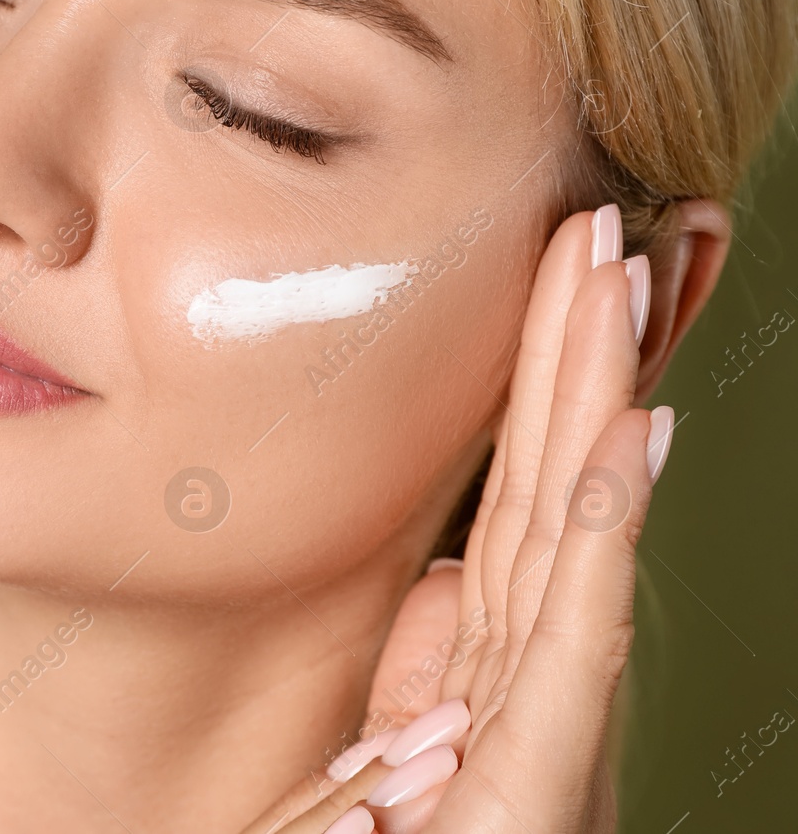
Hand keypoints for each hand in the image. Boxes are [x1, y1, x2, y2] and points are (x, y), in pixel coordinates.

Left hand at [245, 205, 674, 833]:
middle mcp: (522, 690)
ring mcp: (535, 739)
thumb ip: (424, 662)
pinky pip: (568, 646)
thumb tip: (456, 564)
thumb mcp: (376, 753)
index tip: (551, 274)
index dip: (540, 389)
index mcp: (480, 672)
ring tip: (614, 284)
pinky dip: (603, 536)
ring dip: (597, 403)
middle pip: (557, 495)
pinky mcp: (530, 800)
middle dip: (578, 359)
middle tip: (598, 226)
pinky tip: (627, 437)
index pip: (520, 503)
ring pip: (576, 542)